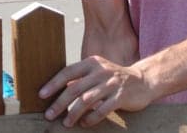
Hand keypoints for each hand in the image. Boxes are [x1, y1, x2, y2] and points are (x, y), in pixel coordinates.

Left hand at [39, 55, 153, 127]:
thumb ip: (81, 79)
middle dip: (60, 102)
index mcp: (92, 63)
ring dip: (74, 113)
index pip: (68, 71)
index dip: (54, 83)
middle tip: (49, 114)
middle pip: (75, 87)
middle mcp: (100, 71)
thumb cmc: (114, 78)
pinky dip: (92, 117)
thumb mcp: (97, 73)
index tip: (42, 94)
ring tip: (66, 123)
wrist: (144, 80)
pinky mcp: (121, 96)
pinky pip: (103, 109)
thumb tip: (59, 90)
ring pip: (87, 99)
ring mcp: (111, 83)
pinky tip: (85, 123)